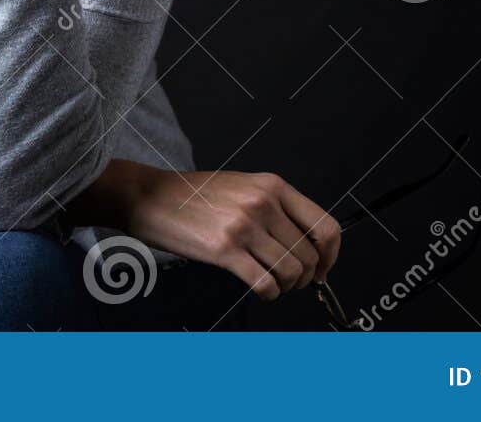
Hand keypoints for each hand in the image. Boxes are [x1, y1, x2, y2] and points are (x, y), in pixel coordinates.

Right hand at [121, 166, 342, 299]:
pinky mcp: (225, 250)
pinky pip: (265, 283)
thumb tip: (305, 245)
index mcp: (272, 185)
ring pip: (290, 272)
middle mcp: (262, 203)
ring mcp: (244, 226)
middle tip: (291, 282)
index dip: (331, 255)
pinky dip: (269, 294)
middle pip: (308, 255)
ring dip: (286, 287)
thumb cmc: (192, 195)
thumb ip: (274, 208)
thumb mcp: (241, 187)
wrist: (149, 197)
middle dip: (305, 277)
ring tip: (273, 284)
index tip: (323, 269)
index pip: (325, 226)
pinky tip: (261, 291)